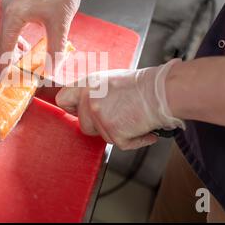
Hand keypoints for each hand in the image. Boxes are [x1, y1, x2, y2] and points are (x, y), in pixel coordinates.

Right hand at [0, 0, 93, 77]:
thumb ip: (55, 51)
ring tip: (21, 66)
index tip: (3, 83)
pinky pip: (10, 26)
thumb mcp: (60, 25)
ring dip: (12, 51)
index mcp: (13, 14)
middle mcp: (6, 8)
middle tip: (15, 78)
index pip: (4, 48)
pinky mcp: (15, 2)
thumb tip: (51, 72)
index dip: (4, 68)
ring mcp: (9, 3)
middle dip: (8, 62)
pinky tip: (25, 48)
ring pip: (6, 34)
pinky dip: (16, 39)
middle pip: (2, 42)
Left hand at [55, 59, 184, 149]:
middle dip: (99, 125)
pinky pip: (121, 144)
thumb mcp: (110, 80)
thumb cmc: (141, 85)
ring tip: (133, 118)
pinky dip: (135, 140)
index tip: (77, 111)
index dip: (70, 108)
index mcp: (88, 84)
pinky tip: (144, 129)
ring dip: (117, 131)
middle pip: (83, 124)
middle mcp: (90, 100)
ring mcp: (100, 117)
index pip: (62, 99)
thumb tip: (83, 104)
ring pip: (102, 136)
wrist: (161, 92)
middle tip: (117, 116)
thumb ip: (93, 92)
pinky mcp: (114, 133)